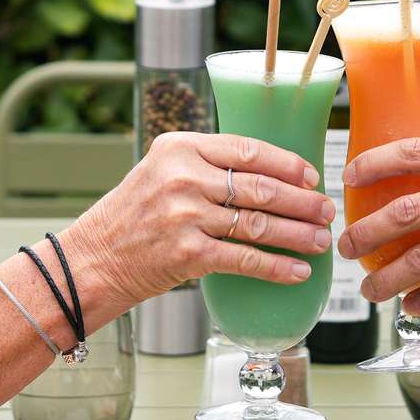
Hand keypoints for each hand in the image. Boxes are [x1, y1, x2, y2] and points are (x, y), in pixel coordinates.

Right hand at [66, 131, 335, 311]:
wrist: (94, 259)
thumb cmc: (133, 215)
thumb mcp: (160, 171)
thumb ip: (203, 164)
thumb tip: (269, 172)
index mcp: (178, 147)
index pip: (246, 150)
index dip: (286, 163)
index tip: (311, 176)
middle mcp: (182, 177)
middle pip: (260, 188)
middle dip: (301, 201)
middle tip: (326, 210)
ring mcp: (185, 215)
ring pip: (259, 224)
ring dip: (297, 234)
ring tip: (320, 239)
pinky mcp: (187, 254)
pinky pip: (245, 259)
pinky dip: (277, 267)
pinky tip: (299, 271)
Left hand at [337, 139, 419, 314]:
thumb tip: (414, 179)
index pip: (412, 152)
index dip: (373, 163)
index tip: (348, 176)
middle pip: (403, 212)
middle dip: (364, 234)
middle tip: (344, 246)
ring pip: (419, 260)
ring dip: (386, 279)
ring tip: (368, 290)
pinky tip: (410, 305)